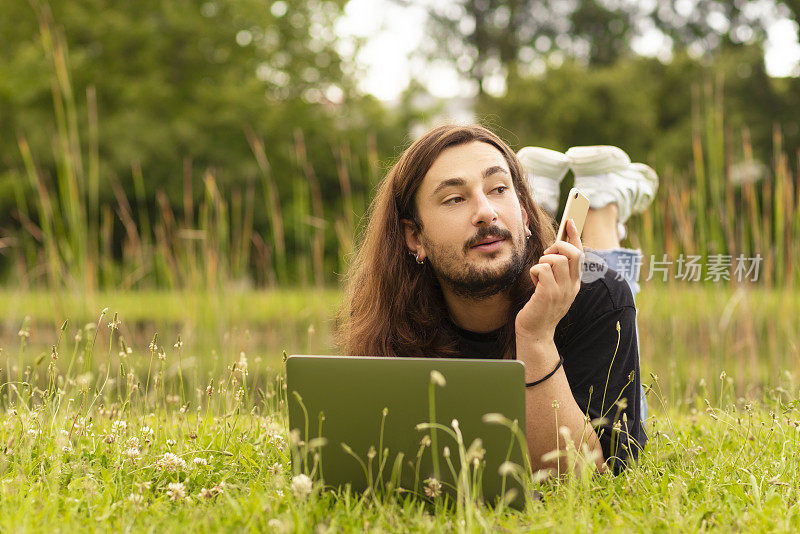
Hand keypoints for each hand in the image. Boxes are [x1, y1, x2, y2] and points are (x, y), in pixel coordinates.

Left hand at [515, 219, 584, 341]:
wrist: (535, 332)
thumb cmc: (540, 307)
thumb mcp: (553, 287)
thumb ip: (557, 270)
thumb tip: (556, 247)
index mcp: (575, 282)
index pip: (580, 254)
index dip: (575, 235)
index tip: (570, 220)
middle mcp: (572, 286)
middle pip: (573, 253)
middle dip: (558, 246)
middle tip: (546, 255)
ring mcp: (562, 291)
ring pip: (557, 259)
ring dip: (544, 261)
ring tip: (539, 273)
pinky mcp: (548, 295)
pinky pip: (542, 270)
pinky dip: (535, 271)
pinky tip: (534, 282)